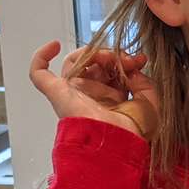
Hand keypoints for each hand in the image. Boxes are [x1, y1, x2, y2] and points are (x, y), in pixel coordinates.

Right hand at [28, 41, 157, 137]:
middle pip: (94, 63)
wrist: (116, 142)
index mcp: (110, 99)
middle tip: (126, 59)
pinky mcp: (57, 93)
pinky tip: (54, 46)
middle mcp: (90, 95)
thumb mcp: (149, 102)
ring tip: (106, 56)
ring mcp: (72, 93)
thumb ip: (144, 82)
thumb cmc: (133, 131)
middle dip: (111, 55)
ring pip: (74, 63)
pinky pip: (39, 74)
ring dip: (91, 53)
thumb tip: (133, 67)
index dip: (124, 60)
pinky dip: (41, 57)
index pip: (111, 69)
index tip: (139, 59)